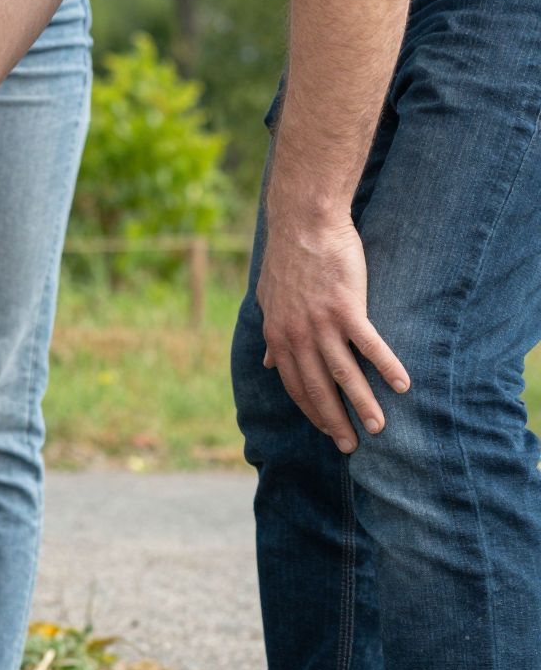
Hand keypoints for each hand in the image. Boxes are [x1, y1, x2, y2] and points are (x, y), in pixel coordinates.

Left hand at [257, 208, 409, 451]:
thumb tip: (266, 364)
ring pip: (344, 374)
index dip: (311, 410)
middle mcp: (297, 336)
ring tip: (377, 428)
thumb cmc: (289, 259)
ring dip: (362, 404)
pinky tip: (403, 385)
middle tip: (350, 446)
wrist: (303, 222)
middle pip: (318, 388)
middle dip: (334, 421)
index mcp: (278, 336)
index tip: (326, 429)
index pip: (295, 385)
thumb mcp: (269, 300)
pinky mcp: (347, 308)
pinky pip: (369, 345)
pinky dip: (386, 367)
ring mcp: (321, 324)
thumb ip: (271, 335)